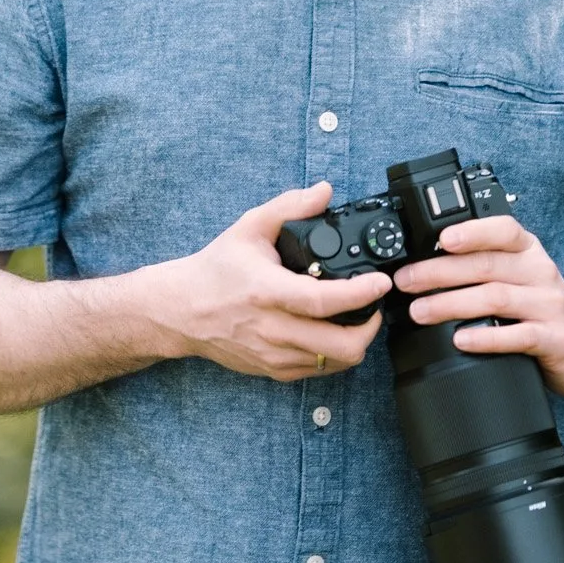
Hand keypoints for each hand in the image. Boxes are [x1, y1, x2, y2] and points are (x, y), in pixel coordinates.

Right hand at [144, 182, 392, 382]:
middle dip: (370, 326)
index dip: (360, 294)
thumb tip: (325, 191)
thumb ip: (289, 206)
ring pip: (335, 362)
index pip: (323, 301)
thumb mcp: (249, 227)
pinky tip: (332, 331)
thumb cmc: (217, 269)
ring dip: (356, 341)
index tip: (381, 282)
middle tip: (374, 305)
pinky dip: (336, 354)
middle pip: (340, 345)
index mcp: (266, 291)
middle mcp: (272, 328)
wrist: (182, 311)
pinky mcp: (273, 371)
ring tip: (357, 318)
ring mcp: (273, 355)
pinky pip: (319, 371)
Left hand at [390, 215, 563, 395]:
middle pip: (487, 265)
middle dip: (440, 272)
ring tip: (419, 312)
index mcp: (529, 253)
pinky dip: (486, 338)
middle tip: (406, 282)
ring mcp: (550, 306)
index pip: (504, 230)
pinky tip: (460, 340)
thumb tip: (424, 265)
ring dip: (452, 304)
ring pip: (496, 298)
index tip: (440, 238)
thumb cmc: (545, 309)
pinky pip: (519, 336)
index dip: (472, 231)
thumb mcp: (521, 278)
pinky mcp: (557, 339)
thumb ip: (486, 267)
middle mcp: (541, 273)